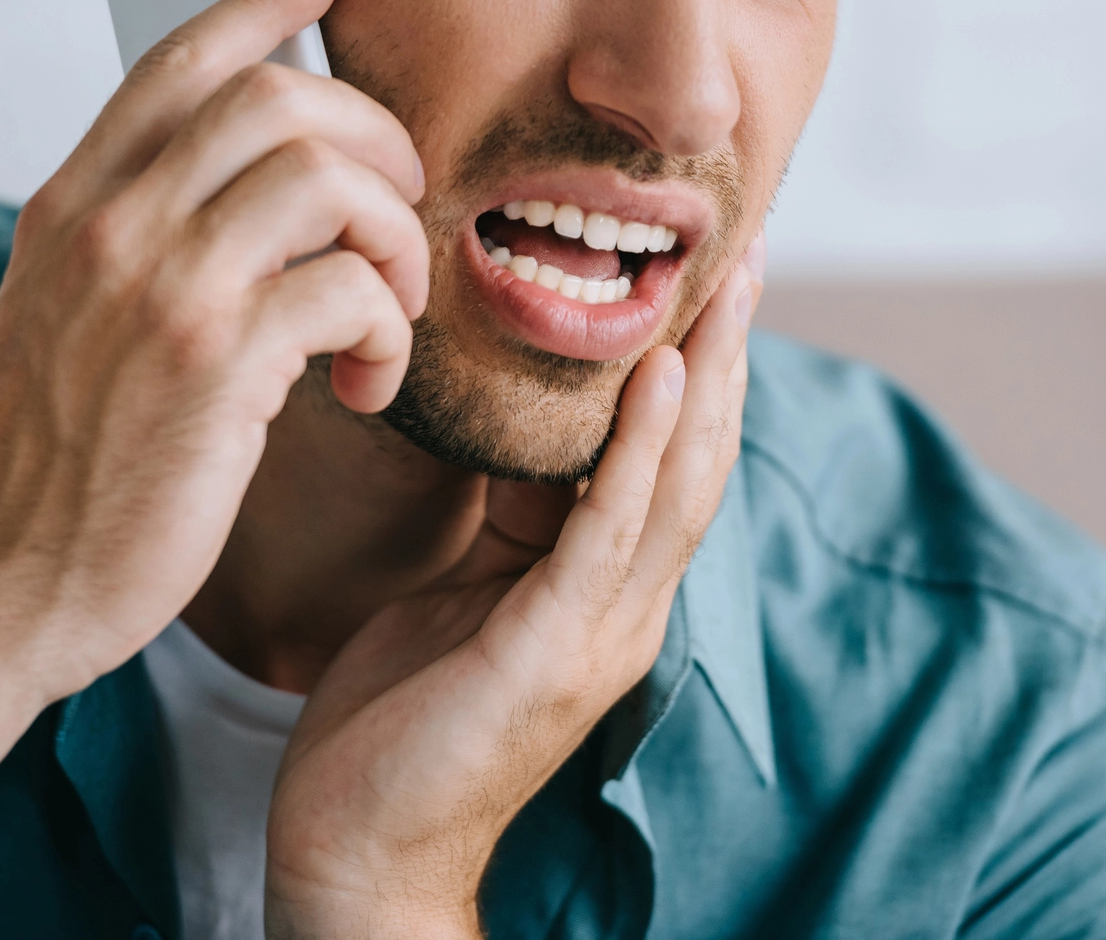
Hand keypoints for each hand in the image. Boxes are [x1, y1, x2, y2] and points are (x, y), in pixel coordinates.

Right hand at [0, 0, 427, 867]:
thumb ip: (134, 243)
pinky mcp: (213, 367)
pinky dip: (387, 331)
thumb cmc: (44, 467)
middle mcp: (109, 224)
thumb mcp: (63, 322)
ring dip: (393, 235)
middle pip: (277, 96)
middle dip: (373, 137)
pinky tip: (367, 385)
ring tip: (388, 306)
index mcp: (71, 204)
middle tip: (398, 208)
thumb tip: (240, 198)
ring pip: (327, 176)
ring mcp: (158, 288)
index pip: (175, 58)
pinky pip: (352, 290)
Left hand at [262, 255, 760, 938]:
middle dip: (727, 353)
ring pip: (679, 485)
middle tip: (748, 251)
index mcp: (606, 593)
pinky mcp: (554, 650)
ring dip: (708, 379)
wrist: (358, 855)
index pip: (672, 461)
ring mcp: (602, 633)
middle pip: (701, 459)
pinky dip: (643, 449)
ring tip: (726, 287)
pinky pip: (609, 531)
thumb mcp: (461, 588)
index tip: (713, 274)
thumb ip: (505, 513)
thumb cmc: (397, 722)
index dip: (700, 368)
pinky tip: (662, 375)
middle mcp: (627, 609)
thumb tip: (509, 419)